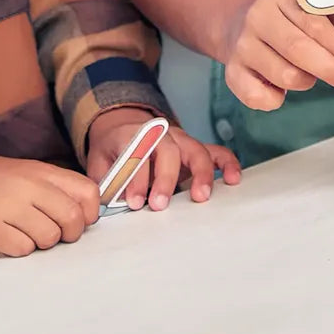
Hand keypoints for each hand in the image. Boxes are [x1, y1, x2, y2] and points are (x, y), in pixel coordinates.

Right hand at [0, 147, 99, 257]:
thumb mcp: (29, 173)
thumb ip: (56, 190)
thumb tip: (84, 218)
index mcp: (43, 171)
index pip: (87, 192)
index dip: (89, 213)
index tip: (79, 221)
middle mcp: (28, 185)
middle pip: (71, 219)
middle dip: (69, 234)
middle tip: (55, 233)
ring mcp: (8, 206)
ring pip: (48, 238)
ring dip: (42, 242)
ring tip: (26, 232)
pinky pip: (22, 250)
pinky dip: (20, 249)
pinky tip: (8, 236)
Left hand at [86, 107, 240, 211]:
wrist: (124, 128)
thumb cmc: (114, 150)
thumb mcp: (100, 162)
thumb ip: (105, 182)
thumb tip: (107, 206)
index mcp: (133, 134)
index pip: (137, 154)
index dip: (136, 179)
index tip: (134, 202)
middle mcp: (160, 134)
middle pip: (168, 150)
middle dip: (165, 179)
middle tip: (160, 205)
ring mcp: (180, 139)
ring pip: (195, 149)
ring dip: (200, 173)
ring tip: (201, 197)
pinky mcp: (194, 148)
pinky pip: (215, 151)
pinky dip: (226, 163)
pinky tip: (233, 179)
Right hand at [220, 0, 333, 110]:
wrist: (235, 16)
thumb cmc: (288, 17)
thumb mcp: (312, 6)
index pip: (314, 24)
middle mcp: (257, 17)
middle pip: (297, 49)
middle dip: (331, 70)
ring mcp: (242, 45)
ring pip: (284, 76)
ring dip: (306, 82)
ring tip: (309, 75)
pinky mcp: (232, 71)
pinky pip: (258, 97)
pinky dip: (275, 100)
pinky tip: (280, 89)